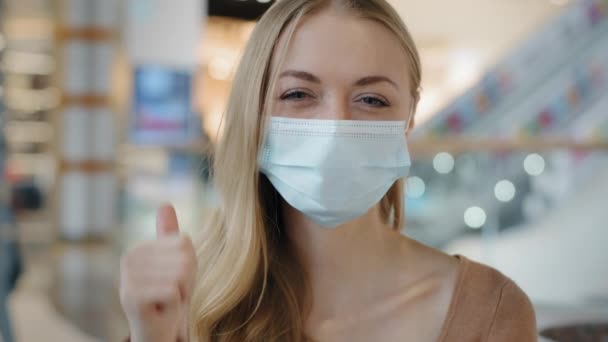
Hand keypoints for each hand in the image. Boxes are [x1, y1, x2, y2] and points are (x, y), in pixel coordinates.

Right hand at [120, 205, 196, 341]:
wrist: (156, 333)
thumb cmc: (168, 298)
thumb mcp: (176, 263)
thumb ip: (170, 236)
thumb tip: (165, 204)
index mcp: (139, 249)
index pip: (184, 242)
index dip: (189, 265)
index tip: (175, 281)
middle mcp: (128, 259)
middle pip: (184, 257)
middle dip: (186, 280)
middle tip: (172, 294)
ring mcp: (128, 279)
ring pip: (180, 274)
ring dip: (181, 293)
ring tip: (167, 302)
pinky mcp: (132, 297)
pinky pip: (174, 290)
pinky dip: (175, 305)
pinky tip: (163, 311)